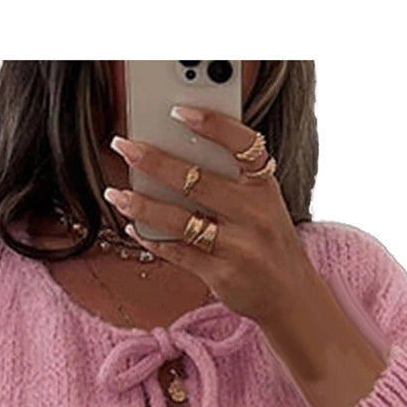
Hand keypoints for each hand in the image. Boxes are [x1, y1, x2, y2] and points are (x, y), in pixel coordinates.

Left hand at [106, 107, 311, 325]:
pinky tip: (134, 227)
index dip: (212, 125)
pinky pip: (177, 252)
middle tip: (124, 146)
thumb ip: (232, 180)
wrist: (291, 295)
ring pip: (180, 220)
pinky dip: (151, 238)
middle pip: (197, 181)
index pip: (242, 145)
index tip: (178, 112)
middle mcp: (254, 215)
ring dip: (142, 205)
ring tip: (116, 194)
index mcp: (265, 187)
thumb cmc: (269, 240)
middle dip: (154, 162)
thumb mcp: (264, 203)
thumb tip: (177, 151)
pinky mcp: (221, 275)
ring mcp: (238, 247)